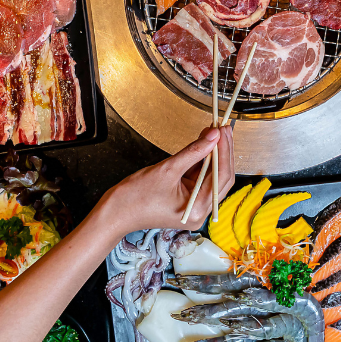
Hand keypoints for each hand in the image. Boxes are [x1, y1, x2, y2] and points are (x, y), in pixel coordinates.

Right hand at [102, 126, 235, 236]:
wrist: (116, 213)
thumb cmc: (135, 198)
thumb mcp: (166, 169)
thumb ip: (193, 152)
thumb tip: (213, 136)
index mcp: (197, 208)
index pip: (221, 175)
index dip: (224, 150)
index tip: (223, 131)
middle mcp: (200, 211)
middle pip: (221, 178)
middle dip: (222, 152)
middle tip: (221, 129)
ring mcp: (194, 207)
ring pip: (212, 177)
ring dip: (213, 155)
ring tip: (212, 133)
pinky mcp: (187, 201)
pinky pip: (200, 179)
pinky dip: (202, 163)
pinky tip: (203, 146)